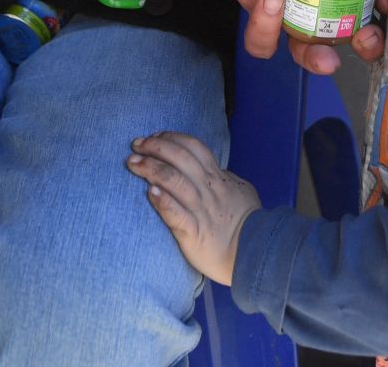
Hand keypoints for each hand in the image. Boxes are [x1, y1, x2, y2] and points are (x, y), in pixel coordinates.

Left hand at [127, 131, 259, 285]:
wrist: (255, 252)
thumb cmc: (247, 221)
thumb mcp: (242, 189)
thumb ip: (225, 177)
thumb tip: (214, 168)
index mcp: (218, 177)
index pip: (193, 147)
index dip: (172, 137)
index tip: (154, 136)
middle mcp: (208, 189)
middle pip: (179, 158)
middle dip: (155, 147)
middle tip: (136, 144)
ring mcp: (200, 210)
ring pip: (173, 181)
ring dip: (151, 168)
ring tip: (133, 162)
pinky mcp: (193, 232)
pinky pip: (175, 214)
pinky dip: (162, 201)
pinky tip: (149, 192)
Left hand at [221, 0, 387, 77]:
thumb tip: (382, 4)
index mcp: (326, 5)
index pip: (346, 39)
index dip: (359, 50)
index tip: (368, 39)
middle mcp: (294, 10)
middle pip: (299, 52)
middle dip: (313, 58)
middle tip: (327, 56)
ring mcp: (265, 0)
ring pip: (260, 37)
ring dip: (270, 21)